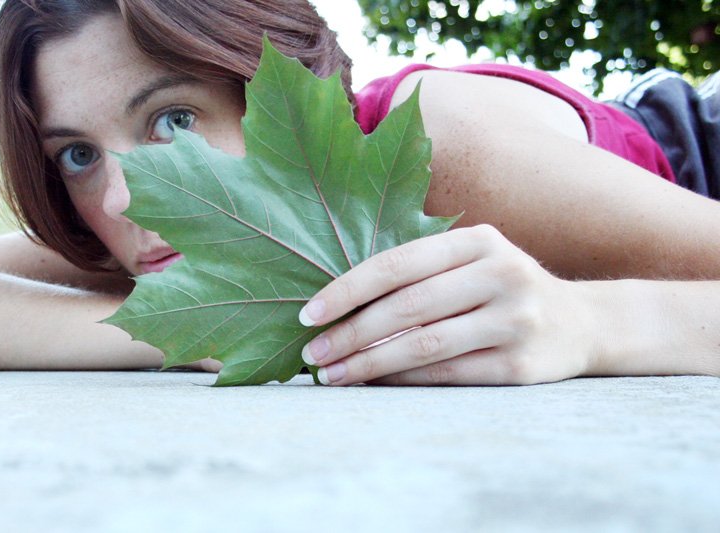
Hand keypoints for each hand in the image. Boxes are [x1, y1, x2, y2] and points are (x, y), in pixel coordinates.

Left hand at [298, 225, 595, 385]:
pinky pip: (448, 373)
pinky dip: (404, 379)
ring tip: (332, 374)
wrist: (581, 324)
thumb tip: (338, 302)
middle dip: (351, 332)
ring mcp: (515, 320)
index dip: (348, 289)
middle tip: (313, 352)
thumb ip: (418, 268)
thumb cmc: (502, 289)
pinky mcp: (521, 366)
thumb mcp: (472, 260)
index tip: (310, 314)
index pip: (398, 263)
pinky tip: (374, 382)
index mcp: (479, 241)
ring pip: (425, 344)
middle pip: (408, 306)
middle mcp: (501, 274)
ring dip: (370, 363)